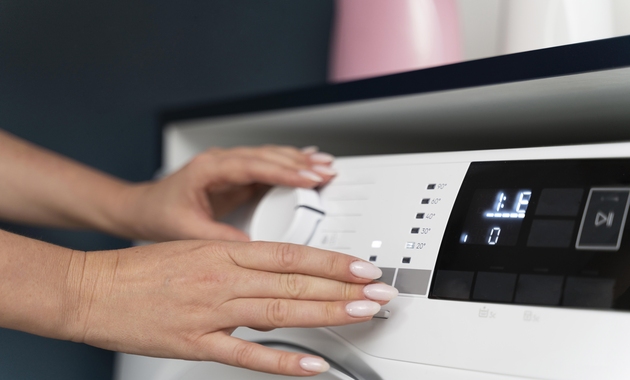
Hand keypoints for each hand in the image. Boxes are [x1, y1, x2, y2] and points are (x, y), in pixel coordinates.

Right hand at [65, 241, 397, 375]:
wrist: (91, 288)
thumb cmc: (140, 268)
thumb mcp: (195, 248)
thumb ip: (238, 261)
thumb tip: (279, 276)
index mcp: (222, 251)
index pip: (290, 254)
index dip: (331, 260)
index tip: (362, 266)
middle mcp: (221, 278)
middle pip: (294, 282)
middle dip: (342, 288)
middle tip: (378, 292)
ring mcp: (210, 312)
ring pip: (278, 312)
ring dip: (325, 314)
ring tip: (361, 315)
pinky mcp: (194, 343)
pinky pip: (245, 355)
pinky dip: (282, 362)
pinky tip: (312, 366)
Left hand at [115, 145, 335, 241]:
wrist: (143, 208)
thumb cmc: (158, 213)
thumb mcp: (188, 231)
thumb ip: (220, 238)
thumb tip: (253, 250)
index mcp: (208, 169)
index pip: (252, 166)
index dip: (283, 172)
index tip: (308, 179)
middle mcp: (221, 162)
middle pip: (268, 157)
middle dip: (300, 164)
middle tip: (327, 171)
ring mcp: (231, 167)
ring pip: (270, 158)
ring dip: (299, 162)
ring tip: (326, 167)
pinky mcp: (237, 176)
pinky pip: (268, 167)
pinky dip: (290, 167)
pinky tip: (307, 165)